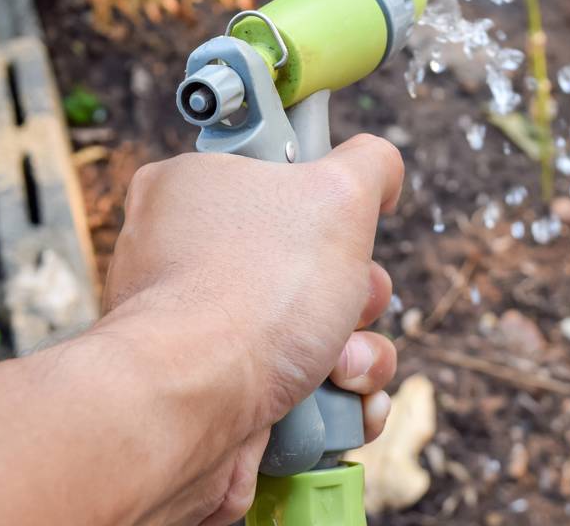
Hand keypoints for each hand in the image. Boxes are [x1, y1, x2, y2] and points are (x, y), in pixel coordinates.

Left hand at [98, 134, 402, 523]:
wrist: (189, 407)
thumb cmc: (253, 292)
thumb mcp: (338, 192)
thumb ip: (369, 163)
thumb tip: (380, 175)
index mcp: (195, 188)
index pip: (283, 180)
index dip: (329, 206)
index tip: (342, 225)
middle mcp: (190, 256)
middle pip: (314, 263)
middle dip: (356, 294)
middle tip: (350, 303)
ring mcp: (205, 330)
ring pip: (318, 332)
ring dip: (357, 354)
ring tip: (342, 369)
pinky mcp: (222, 393)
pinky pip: (302, 389)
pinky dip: (336, 401)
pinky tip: (345, 405)